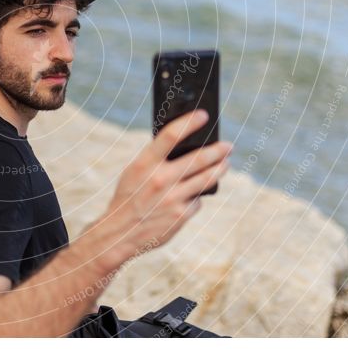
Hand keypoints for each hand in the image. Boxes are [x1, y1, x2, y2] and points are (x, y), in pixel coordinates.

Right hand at [86, 109, 231, 270]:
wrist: (120, 233)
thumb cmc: (129, 197)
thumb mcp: (134, 172)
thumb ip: (155, 159)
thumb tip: (183, 144)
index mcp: (145, 164)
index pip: (170, 136)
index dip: (189, 123)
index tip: (204, 115)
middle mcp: (160, 179)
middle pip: (199, 158)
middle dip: (218, 150)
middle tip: (228, 146)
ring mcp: (172, 198)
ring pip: (207, 178)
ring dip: (220, 169)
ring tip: (225, 164)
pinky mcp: (181, 215)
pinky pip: (197, 200)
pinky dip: (196, 197)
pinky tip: (191, 196)